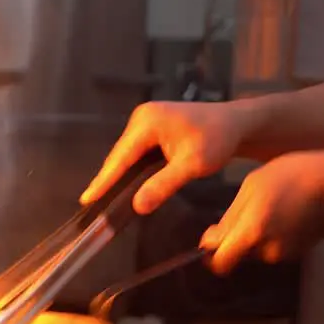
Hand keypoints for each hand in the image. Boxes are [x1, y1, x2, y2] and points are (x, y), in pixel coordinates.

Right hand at [81, 101, 257, 212]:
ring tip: (101, 196)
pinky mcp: (151, 124)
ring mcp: (146, 118)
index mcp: (148, 122)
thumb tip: (137, 206)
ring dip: (118, 173)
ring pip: (127, 153)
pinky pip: (135, 150)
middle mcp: (142, 116)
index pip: (121, 157)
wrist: (238, 123)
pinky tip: (123, 182)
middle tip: (90, 203)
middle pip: (120, 154)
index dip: (104, 180)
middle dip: (108, 178)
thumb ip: (163, 185)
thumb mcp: (193, 165)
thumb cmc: (219, 140)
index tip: (86, 198)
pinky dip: (130, 166)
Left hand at [201, 151, 323, 273]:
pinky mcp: (301, 250)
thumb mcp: (253, 186)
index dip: (211, 253)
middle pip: (238, 253)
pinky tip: (289, 210)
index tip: (212, 235)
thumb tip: (210, 242)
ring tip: (274, 203)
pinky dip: (276, 232)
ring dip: (257, 232)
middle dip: (236, 237)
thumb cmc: (295, 175)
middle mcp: (269, 249)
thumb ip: (230, 218)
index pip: (220, 263)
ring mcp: (287, 253)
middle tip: (250, 207)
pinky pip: (276, 245)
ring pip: (258, 248)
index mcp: (252, 232)